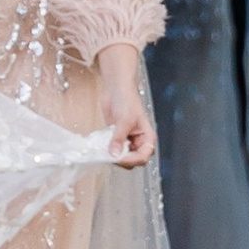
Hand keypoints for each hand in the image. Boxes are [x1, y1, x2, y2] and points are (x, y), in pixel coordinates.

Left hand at [97, 47, 154, 165]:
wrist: (116, 88)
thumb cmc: (127, 99)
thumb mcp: (124, 120)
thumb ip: (119, 138)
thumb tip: (114, 154)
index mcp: (147, 138)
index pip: (143, 157)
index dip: (131, 160)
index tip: (118, 157)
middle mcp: (139, 142)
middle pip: (132, 161)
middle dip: (121, 159)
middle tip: (108, 154)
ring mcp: (127, 141)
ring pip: (121, 157)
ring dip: (112, 156)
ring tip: (103, 150)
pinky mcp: (116, 138)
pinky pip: (112, 150)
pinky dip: (106, 151)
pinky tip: (100, 146)